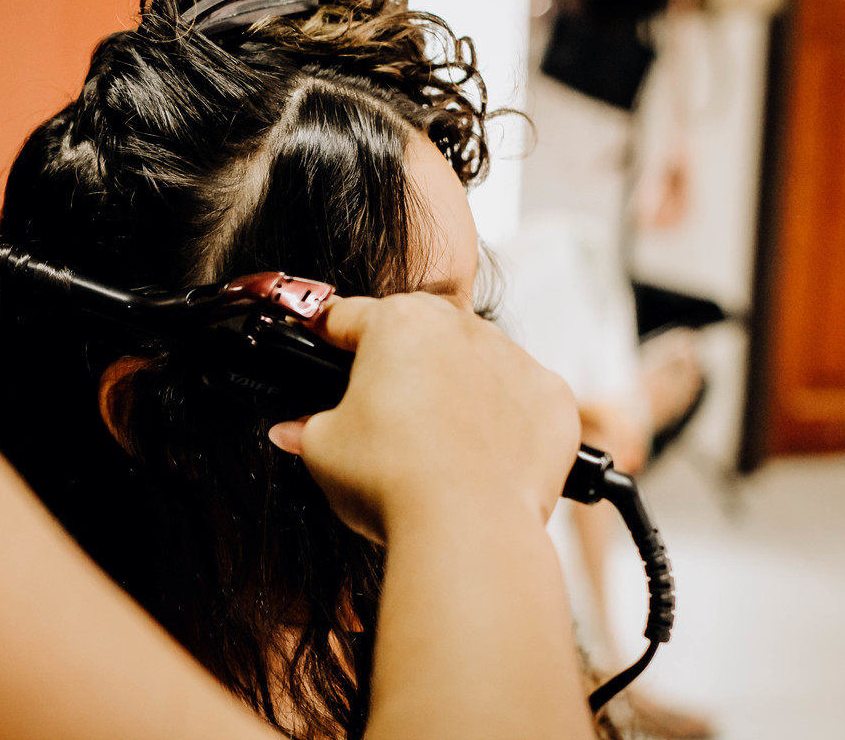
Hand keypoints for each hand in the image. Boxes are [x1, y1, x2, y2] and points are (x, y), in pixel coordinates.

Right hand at [271, 294, 580, 542]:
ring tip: (436, 444)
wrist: (467, 527)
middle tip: (383, 418)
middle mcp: (461, 327)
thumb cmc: (395, 482)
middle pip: (419, 336)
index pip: (349, 317)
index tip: (324, 350)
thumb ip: (306, 428)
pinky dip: (506, 421)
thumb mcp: (324, 450)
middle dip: (400, 367)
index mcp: (397, 323)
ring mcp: (514, 360)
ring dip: (456, 389)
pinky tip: (481, 456)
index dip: (329, 338)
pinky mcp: (552, 397)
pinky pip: (522, 399)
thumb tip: (292, 431)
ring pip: (475, 364)